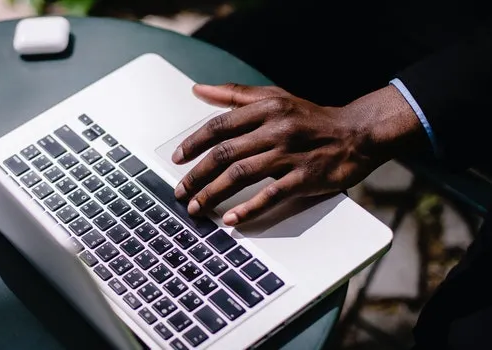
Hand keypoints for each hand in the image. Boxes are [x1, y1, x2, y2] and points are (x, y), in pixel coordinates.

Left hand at [173, 83, 426, 224]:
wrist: (358, 133)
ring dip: (214, 193)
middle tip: (180, 192)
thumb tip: (197, 90)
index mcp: (266, 108)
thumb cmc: (311, 118)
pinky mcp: (305, 177)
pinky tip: (231, 220)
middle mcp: (276, 128)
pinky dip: (249, 208)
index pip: (220, 126)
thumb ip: (234, 95)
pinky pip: (271, 194)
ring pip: (242, 174)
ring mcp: (291, 153)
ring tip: (196, 208)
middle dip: (197, 175)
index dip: (194, 144)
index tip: (177, 160)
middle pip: (225, 153)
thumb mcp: (274, 98)